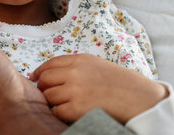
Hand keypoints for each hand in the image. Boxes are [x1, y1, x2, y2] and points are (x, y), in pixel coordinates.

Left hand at [31, 54, 167, 123]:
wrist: (138, 98)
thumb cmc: (119, 83)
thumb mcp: (96, 65)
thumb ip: (74, 66)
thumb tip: (48, 73)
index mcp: (80, 60)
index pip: (50, 64)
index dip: (40, 71)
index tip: (35, 77)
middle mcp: (75, 73)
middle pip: (44, 79)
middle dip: (43, 87)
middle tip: (47, 93)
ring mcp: (75, 91)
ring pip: (48, 96)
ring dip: (51, 101)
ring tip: (62, 104)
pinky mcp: (77, 109)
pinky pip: (56, 111)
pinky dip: (59, 113)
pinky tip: (68, 113)